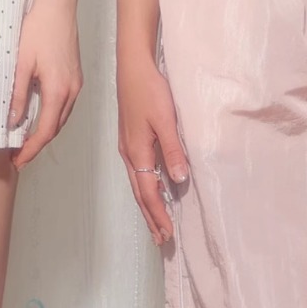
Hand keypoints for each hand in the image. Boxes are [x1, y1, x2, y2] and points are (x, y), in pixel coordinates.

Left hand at [10, 0, 81, 167]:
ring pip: (62, 117)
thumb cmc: (39, 28)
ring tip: (26, 140)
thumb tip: (13, 121)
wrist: (57, 5)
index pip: (46, 131)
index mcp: (59, 89)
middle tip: (18, 156)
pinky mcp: (75, 75)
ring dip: (46, 131)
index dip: (31, 149)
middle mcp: (72, 90)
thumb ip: (18, 95)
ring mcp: (76, 82)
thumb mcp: (21, 63)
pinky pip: (65, 104)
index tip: (18, 161)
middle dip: (38, 145)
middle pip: (56, 128)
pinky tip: (39, 116)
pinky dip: (52, 117)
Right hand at [118, 52, 189, 243]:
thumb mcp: (165, 120)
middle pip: (140, 194)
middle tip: (162, 239)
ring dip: (148, 205)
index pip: (149, 192)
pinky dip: (146, 188)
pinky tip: (154, 189)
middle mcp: (130, 154)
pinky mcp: (131, 139)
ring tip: (156, 222)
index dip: (159, 214)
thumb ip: (172, 150)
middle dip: (151, 217)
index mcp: (137, 152)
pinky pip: (138, 172)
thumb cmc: (150, 91)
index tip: (168, 233)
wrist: (133, 68)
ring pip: (138, 184)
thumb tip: (178, 180)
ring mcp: (128, 147)